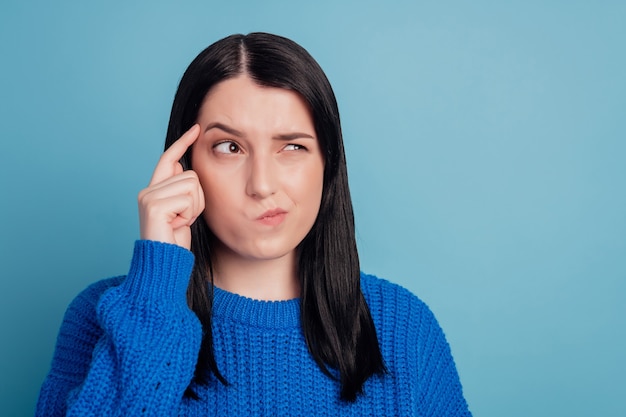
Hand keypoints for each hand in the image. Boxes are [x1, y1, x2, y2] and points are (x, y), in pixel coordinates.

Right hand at [138, 124, 203, 249]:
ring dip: (194, 207)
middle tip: (184, 219)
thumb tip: (182, 166)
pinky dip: (189, 214)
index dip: (183, 143)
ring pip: (192, 185)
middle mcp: (148, 190)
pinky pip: (188, 199)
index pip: (169, 159)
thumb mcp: (183, 211)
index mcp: (154, 190)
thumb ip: (181, 190)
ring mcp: (148, 197)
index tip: (196, 128)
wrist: (164, 263)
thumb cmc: (175, 241)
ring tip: (180, 222)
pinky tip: (177, 226)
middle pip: (191, 175)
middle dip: (197, 199)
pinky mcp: (154, 206)